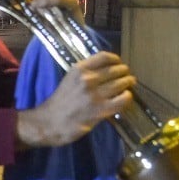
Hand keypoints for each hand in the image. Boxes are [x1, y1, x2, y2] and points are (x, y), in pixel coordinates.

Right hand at [15, 51, 135, 148]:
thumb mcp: (69, 79)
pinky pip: (122, 100)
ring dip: (128, 83)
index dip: (116, 59)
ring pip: (121, 84)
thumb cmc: (59, 101)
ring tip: (129, 85)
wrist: (49, 122)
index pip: (105, 57)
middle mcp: (88, 79)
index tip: (119, 63)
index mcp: (79, 69)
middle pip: (116, 70)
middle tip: (127, 76)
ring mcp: (95, 95)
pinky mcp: (101, 110)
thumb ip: (85, 73)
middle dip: (124, 72)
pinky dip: (127, 97)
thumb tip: (106, 69)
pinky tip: (126, 97)